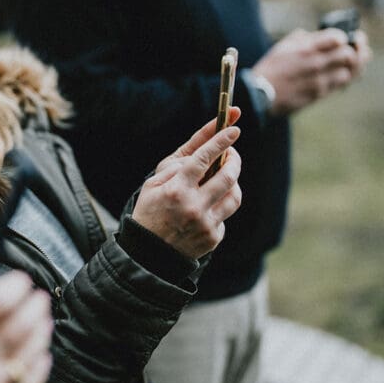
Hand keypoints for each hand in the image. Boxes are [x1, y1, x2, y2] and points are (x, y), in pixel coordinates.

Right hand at [131, 108, 241, 258]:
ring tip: (226, 177)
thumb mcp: (151, 186)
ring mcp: (206, 223)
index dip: (220, 141)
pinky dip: (220, 205)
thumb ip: (175, 167)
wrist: (149, 254)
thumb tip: (200, 157)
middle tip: (233, 153)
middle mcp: (194, 205)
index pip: (204, 158)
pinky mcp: (213, 237)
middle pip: (227, 176)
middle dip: (234, 160)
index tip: (233, 129)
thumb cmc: (149, 212)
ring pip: (234, 196)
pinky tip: (209, 205)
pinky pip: (225, 215)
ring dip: (234, 182)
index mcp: (177, 189)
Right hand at [253, 28, 371, 115]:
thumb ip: (302, 39)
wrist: (261, 95)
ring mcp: (319, 80)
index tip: (345, 38)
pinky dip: (345, 78)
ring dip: (354, 66)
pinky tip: (345, 74)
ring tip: (356, 62)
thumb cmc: (270, 69)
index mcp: (306, 48)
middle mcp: (315, 63)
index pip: (338, 38)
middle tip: (359, 48)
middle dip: (356, 50)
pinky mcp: (319, 94)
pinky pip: (341, 85)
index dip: (345, 36)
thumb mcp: (283, 47)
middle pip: (349, 54)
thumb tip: (317, 35)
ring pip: (350, 72)